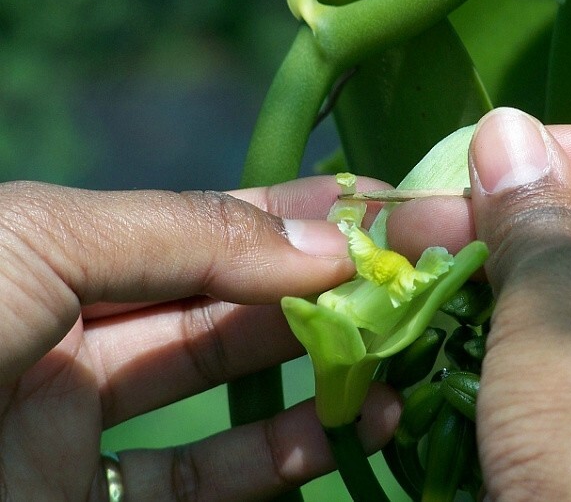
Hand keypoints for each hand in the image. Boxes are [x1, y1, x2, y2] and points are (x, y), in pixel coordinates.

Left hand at [0, 178, 399, 499]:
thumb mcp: (44, 240)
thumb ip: (186, 236)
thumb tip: (326, 246)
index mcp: (65, 249)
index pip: (210, 225)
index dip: (301, 213)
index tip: (390, 207)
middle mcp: (82, 328)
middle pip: (234, 302)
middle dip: (329, 285)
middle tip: (416, 280)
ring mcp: (87, 420)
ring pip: (229, 389)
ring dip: (322, 372)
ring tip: (399, 359)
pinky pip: (202, 481)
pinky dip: (281, 456)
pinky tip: (350, 431)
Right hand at [388, 108, 570, 499]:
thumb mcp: (568, 311)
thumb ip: (535, 215)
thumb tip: (503, 129)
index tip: (517, 149)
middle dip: (527, 222)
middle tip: (439, 207)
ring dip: (500, 280)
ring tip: (418, 257)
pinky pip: (563, 366)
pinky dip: (503, 341)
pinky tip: (436, 321)